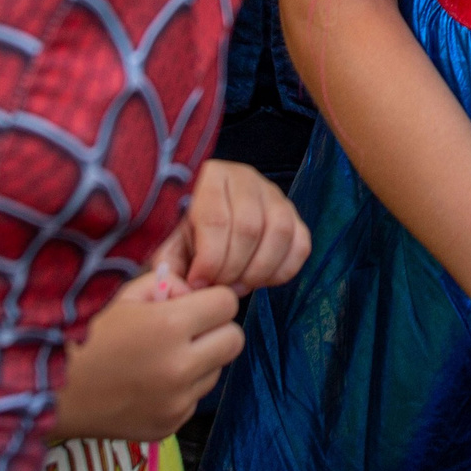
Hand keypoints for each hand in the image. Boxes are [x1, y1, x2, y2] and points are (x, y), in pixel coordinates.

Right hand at [54, 273, 243, 442]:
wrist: (42, 395)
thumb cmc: (79, 336)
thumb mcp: (120, 295)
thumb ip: (164, 285)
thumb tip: (191, 293)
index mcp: (170, 327)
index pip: (227, 304)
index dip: (210, 299)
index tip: (191, 303)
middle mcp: (180, 368)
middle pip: (234, 340)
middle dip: (215, 330)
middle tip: (185, 330)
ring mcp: (175, 403)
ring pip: (215, 372)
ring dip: (198, 361)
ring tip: (158, 358)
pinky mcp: (167, 427)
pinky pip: (193, 400)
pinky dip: (180, 390)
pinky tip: (147, 383)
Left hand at [151, 158, 311, 294]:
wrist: (206, 220)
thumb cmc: (185, 232)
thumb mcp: (169, 244)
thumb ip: (170, 267)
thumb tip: (186, 292)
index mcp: (211, 177)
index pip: (217, 220)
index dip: (209, 259)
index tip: (198, 283)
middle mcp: (246, 178)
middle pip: (249, 227)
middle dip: (233, 269)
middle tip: (218, 288)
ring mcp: (275, 195)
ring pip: (279, 233)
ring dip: (259, 271)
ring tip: (238, 286)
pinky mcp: (294, 215)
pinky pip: (301, 243)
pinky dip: (284, 270)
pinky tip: (262, 281)